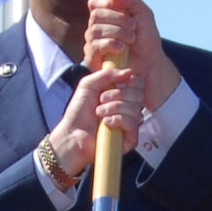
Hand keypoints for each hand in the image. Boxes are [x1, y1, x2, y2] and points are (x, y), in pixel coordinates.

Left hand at [48, 66, 144, 184]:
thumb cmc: (78, 112)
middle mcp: (127, 108)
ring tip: (99, 113)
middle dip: (118, 95)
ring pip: (135, 109)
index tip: (117, 82)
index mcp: (120, 94)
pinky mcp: (130, 139)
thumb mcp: (88, 85)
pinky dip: (118, 120)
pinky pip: (133, 124)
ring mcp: (130, 124)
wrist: (72, 135)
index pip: (138, 84)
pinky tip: (106, 123)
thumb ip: (107, 74)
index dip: (130, 81)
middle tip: (101, 99)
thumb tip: (128, 72)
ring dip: (114, 108)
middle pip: (139, 94)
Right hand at [85, 0, 181, 111]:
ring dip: (117, 32)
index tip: (120, 7)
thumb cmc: (147, 40)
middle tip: (133, 27)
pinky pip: (94, 47)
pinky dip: (110, 44)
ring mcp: (93, 44)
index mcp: (106, 16)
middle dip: (118, 19)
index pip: (94, 3)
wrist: (151, 65)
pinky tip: (122, 48)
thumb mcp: (144, 14)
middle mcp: (96, 29)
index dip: (104, 2)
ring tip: (132, 39)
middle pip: (96, 15)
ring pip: (95, 30)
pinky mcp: (93, 60)